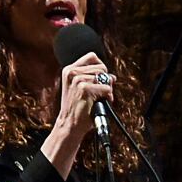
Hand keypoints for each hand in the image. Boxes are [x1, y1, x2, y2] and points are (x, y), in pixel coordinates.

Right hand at [44, 52, 112, 166]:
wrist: (70, 124)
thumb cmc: (78, 108)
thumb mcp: (82, 88)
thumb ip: (94, 78)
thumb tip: (112, 77)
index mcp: (69, 70)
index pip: (92, 57)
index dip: (101, 67)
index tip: (100, 79)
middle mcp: (72, 72)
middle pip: (102, 67)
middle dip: (105, 81)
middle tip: (99, 94)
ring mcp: (77, 79)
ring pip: (105, 78)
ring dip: (107, 90)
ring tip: (98, 100)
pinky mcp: (84, 89)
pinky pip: (107, 89)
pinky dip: (108, 97)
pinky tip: (99, 104)